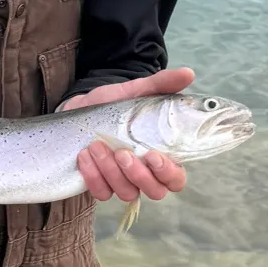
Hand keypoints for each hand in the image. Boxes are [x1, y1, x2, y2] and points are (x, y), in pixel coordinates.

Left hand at [61, 68, 193, 204]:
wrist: (79, 108)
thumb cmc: (113, 104)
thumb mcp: (135, 91)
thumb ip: (161, 84)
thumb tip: (188, 73)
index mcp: (161, 154)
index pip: (176, 178)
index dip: (169, 173)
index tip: (153, 155)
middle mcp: (145, 173)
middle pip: (155, 191)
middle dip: (138, 175)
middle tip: (122, 152)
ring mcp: (122, 182)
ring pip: (126, 192)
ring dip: (111, 171)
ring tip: (96, 145)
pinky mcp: (100, 185)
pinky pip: (100, 192)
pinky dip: (92, 176)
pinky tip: (84, 155)